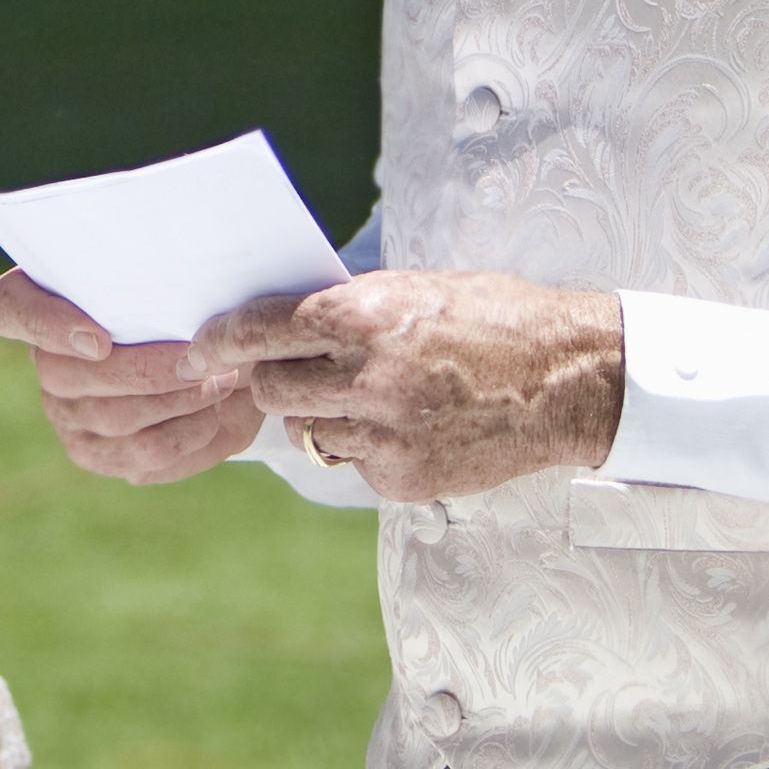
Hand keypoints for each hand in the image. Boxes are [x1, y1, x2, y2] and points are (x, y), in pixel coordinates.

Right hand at [0, 272, 264, 483]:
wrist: (222, 359)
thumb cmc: (194, 305)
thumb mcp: (185, 280)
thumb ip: (166, 282)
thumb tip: (182, 311)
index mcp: (44, 299)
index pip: (6, 309)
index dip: (43, 326)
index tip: (99, 339)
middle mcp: (44, 361)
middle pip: (65, 375)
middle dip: (146, 371)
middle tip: (202, 359)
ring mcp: (65, 413)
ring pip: (111, 417)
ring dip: (177, 400)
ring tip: (221, 380)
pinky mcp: (97, 453)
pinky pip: (140, 455)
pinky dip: (186, 434)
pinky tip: (211, 414)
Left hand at [209, 270, 625, 504]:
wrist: (568, 379)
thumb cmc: (493, 321)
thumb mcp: (415, 290)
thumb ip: (347, 310)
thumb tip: (280, 325)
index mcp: (364, 316)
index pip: (259, 331)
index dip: (219, 343)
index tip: (200, 352)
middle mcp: (367, 376)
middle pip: (269, 391)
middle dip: (270, 383)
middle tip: (289, 375)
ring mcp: (385, 433)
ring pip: (307, 432)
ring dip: (320, 417)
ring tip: (369, 396)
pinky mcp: (403, 478)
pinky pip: (352, 462)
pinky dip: (365, 447)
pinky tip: (409, 425)